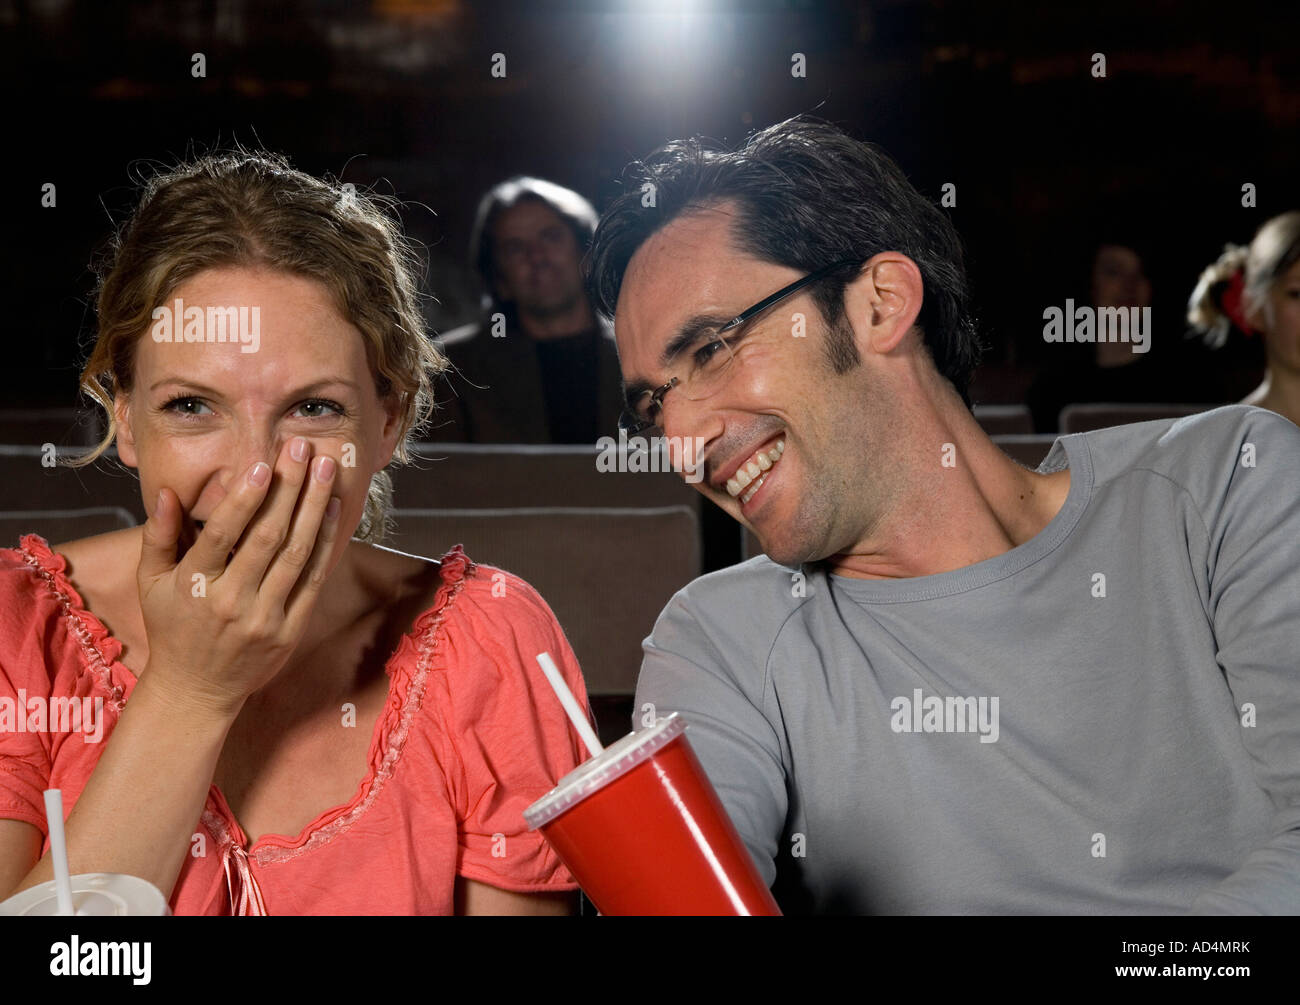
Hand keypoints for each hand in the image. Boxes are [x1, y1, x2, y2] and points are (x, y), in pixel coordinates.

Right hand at [136, 437, 341, 717]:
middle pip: (268, 536)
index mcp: (194, 585)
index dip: (245, 498)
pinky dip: (326, 542)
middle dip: (289, 488)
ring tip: (326, 468)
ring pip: (297, 553)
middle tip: (303, 447)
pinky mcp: (291, 629)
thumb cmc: (172, 627)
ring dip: (314, 507)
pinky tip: (333, 509)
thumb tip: (166, 492)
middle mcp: (232, 601)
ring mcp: (265, 617)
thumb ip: (158, 536)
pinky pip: (313, 578)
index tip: (263, 463)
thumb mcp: (151, 583)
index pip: (224, 534)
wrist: (197, 690)